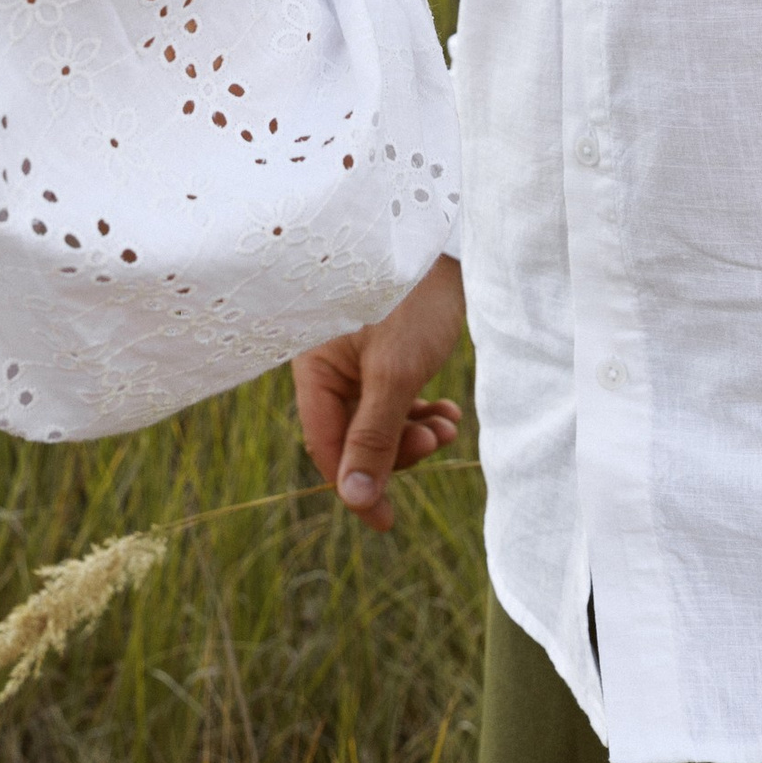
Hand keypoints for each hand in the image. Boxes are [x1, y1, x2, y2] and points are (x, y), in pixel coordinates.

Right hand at [294, 256, 466, 532]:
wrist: (444, 240)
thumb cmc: (412, 300)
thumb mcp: (394, 373)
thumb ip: (374, 437)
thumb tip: (355, 499)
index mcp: (313, 367)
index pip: (325, 444)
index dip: (355, 485)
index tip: (387, 521)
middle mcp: (327, 365)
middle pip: (354, 436)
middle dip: (396, 449)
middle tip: (436, 442)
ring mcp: (354, 358)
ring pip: (378, 420)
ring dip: (413, 433)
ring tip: (448, 425)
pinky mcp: (381, 351)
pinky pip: (393, 400)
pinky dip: (418, 413)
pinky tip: (447, 413)